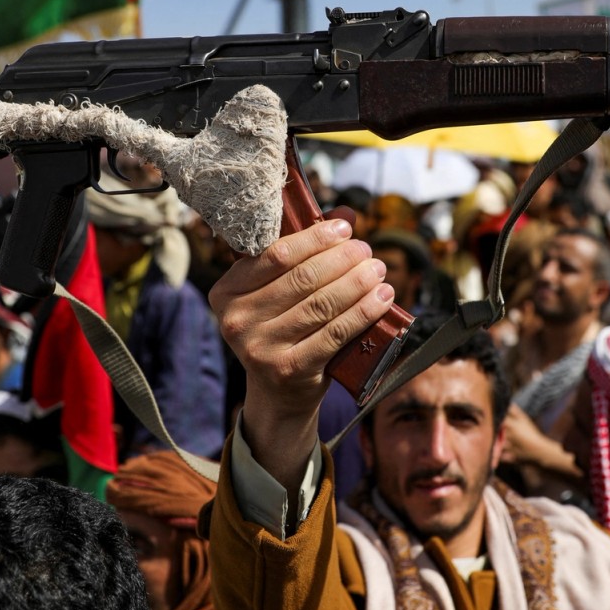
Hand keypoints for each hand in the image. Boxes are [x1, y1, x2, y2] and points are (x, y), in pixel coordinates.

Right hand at [209, 218, 391, 491]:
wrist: (278, 394)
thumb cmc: (281, 330)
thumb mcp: (278, 293)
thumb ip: (303, 254)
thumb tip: (345, 214)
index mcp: (226, 292)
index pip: (275, 255)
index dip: (314, 238)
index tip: (344, 228)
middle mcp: (236, 321)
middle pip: (302, 278)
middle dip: (342, 259)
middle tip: (367, 250)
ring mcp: (261, 348)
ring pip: (322, 304)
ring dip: (358, 282)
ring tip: (378, 270)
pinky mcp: (289, 370)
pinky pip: (336, 333)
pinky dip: (364, 312)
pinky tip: (383, 298)